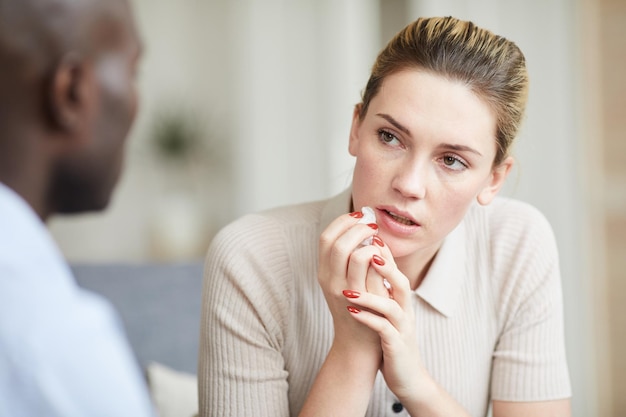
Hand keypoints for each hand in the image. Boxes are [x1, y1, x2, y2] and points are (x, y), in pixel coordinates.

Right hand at [318, 211, 385, 351]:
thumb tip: (364, 226)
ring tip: (378, 239)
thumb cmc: (356, 307)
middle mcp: (330, 281)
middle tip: (371, 224)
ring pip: (355, 255)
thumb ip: (349, 257)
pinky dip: (380, 256)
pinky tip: (385, 256)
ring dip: (369, 241)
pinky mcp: (364, 300)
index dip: (342, 221)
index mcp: (323, 272)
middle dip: (357, 227)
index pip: (326, 237)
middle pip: (337, 243)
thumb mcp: (344, 281)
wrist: (358, 343)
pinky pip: (373, 269)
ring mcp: (346, 291)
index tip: (358, 215)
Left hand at [342, 242, 426, 402]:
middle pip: (401, 281)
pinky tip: (351, 312)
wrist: (405, 373)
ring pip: (392, 306)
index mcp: (399, 297)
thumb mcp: (385, 306)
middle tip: (368, 250)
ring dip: (371, 296)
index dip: (382, 251)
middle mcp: (404, 308)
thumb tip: (365, 255)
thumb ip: (378, 284)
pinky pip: (384, 330)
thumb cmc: (390, 335)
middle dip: (385, 265)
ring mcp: (402, 327)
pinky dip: (368, 319)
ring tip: (349, 289)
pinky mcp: (397, 345)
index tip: (366, 233)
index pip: (394, 269)